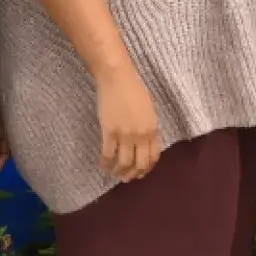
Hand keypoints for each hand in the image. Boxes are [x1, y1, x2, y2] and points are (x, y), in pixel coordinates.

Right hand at [96, 67, 159, 182]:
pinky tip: (103, 165)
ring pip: (123, 163)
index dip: (146, 168)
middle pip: (139, 164)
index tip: (141, 172)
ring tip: (114, 174)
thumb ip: (148, 127)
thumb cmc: (134, 89)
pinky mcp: (109, 132)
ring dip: (119, 172)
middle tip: (126, 178)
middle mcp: (140, 135)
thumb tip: (144, 143)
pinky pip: (107, 154)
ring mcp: (125, 135)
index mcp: (152, 129)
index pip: (153, 157)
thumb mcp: (149, 110)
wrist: (117, 78)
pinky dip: (105, 163)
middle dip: (133, 174)